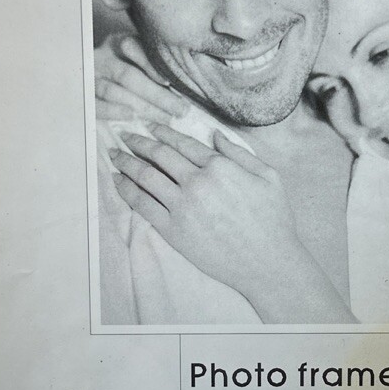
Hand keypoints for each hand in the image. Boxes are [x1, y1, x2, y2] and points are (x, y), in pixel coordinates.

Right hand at [94, 35, 186, 125]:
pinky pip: (95, 104)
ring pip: (113, 91)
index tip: (169, 81)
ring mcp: (91, 77)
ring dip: (140, 107)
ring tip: (164, 118)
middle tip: (180, 110)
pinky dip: (112, 111)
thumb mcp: (141, 56)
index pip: (133, 49)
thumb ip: (157, 62)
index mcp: (119, 43)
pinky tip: (130, 116)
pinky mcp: (84, 94)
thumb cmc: (130, 68)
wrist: (94, 75)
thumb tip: (186, 78)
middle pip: (128, 76)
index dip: (150, 65)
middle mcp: (103, 57)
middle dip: (156, 96)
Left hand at [110, 125, 354, 323]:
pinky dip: (126, 190)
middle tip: (125, 135)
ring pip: (146, 177)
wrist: (267, 263)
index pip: (183, 143)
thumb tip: (214, 135)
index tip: (149, 126)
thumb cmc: (273, 219)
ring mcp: (183, 207)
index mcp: (220, 166)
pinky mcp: (173, 230)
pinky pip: (143, 205)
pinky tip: (117, 181)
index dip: (162, 132)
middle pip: (159, 156)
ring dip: (126, 163)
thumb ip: (239, 152)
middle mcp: (197, 182)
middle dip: (138, 142)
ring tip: (114, 155)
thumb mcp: (268, 176)